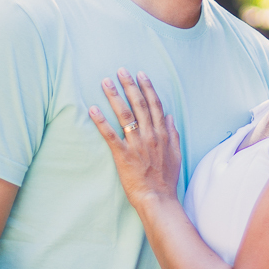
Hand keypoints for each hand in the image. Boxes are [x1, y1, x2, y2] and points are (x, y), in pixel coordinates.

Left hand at [90, 69, 180, 209]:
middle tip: (121, 70)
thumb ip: (173, 133)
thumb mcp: (176, 154)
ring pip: (125, 115)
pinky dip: (101, 122)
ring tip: (106, 82)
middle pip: (139, 104)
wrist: (159, 198)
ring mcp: (136, 144)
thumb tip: (169, 116)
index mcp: (163, 134)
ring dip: (115, 97)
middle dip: (129, 85)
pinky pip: (110, 135)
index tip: (140, 74)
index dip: (147, 88)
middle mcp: (150, 135)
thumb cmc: (167, 179)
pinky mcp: (123, 155)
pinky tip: (93, 109)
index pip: (154, 105)